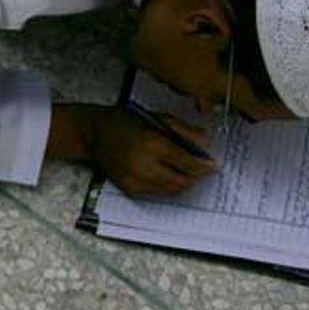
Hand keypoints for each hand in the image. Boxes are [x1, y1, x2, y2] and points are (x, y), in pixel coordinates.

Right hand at [48, 103, 216, 195]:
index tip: (214, 166)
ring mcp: (134, 180)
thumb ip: (185, 131)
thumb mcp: (158, 117)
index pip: (187, 162)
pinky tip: (167, 172)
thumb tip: (205, 146)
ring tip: (187, 170)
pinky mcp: (130, 188)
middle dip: (196, 177)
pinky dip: (167, 184)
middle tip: (204, 170)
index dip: (204, 166)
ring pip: (171, 190)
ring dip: (183, 181)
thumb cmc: (126, 120)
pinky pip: (157, 192)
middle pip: (182, 181)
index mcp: (152, 143)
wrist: (95, 133)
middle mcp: (143, 165)